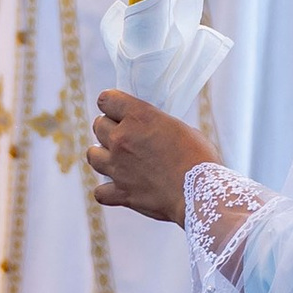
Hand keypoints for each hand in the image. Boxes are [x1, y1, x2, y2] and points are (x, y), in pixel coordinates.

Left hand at [89, 90, 211, 223]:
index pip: (107, 99)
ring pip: (92, 155)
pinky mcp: (121, 192)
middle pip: (98, 126)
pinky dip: (106, 190)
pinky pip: (100, 191)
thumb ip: (157, 126)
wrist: (200, 193)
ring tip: (115, 158)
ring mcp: (118, 167)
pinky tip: (117, 187)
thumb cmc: (199, 158)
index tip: (117, 109)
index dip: (112, 103)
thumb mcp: (181, 128)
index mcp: (139, 117)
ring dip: (102, 155)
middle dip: (109, 128)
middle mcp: (122, 139)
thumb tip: (150, 132)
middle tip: (123, 135)